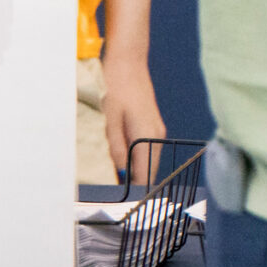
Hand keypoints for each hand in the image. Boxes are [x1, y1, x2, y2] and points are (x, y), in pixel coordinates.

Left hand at [99, 55, 167, 185]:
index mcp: (148, 136)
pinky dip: (136, 158)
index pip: (145, 176)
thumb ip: (115, 150)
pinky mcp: (151, 124)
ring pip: (148, 159)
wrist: (128, 62)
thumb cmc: (115, 88)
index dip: (135, 192)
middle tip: (116, 195)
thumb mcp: (109, 121)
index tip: (123, 204)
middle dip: (135, 184)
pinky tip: (120, 159)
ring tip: (115, 180)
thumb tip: (118, 173)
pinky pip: (146, 149)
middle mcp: (157, 135)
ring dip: (135, 170)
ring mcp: (156, 129)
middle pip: (149, 170)